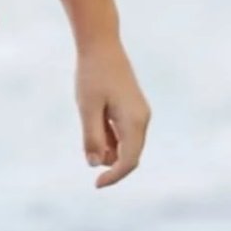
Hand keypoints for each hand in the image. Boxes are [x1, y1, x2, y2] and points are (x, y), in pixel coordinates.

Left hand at [74, 36, 150, 187]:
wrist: (101, 46)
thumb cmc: (92, 75)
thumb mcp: (87, 107)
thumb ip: (92, 137)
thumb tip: (95, 164)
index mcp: (134, 121)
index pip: (128, 160)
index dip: (114, 176)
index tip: (96, 184)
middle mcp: (142, 119)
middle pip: (130, 156)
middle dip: (109, 161)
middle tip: (87, 146)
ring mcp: (140, 114)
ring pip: (125, 145)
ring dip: (107, 146)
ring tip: (91, 120)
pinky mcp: (133, 109)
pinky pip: (123, 133)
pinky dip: (109, 136)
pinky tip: (96, 119)